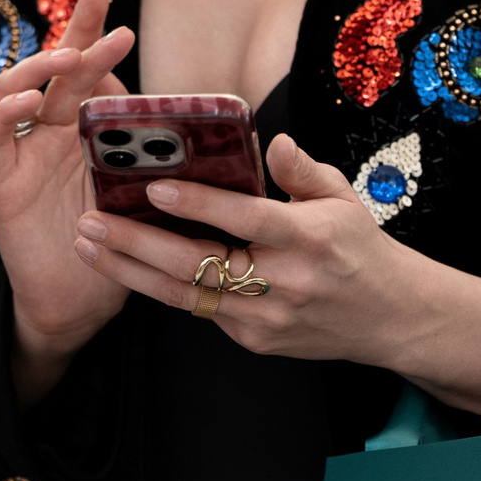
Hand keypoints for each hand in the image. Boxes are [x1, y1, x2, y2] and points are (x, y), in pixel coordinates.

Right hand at [0, 0, 134, 404]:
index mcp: (84, 131)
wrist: (80, 305)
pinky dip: (7, 111)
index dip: (95, 34)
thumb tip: (201, 121)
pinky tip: (30, 101)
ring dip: (40, 66)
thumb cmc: (119, 248)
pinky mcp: (1, 182)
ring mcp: (22, 155)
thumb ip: (160, 156)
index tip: (115, 2)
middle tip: (101, 1)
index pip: (88, 71)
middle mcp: (49, 134)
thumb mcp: (148, 193)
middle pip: (53, 68)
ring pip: (15, 89)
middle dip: (75, 30)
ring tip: (68, 57)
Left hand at [75, 133, 480, 421]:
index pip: (244, 217)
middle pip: (197, 264)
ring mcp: (266, 318)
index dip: (198, 203)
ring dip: (130, 271)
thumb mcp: (343, 198)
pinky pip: (199, 308)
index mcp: (307, 239)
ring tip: (86, 246)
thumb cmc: (362, 249)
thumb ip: (302, 170)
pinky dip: (162, 286)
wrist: (394, 320)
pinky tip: (126, 265)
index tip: (155, 185)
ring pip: (184, 295)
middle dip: (134, 244)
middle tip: (89, 222)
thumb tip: (272, 141)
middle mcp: (283, 283)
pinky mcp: (255, 339)